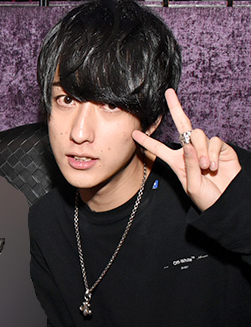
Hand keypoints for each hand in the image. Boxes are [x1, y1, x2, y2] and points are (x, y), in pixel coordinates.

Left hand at [132, 89, 240, 211]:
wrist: (226, 200)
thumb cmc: (206, 197)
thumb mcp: (191, 186)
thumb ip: (188, 166)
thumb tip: (188, 146)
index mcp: (176, 161)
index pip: (159, 149)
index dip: (147, 141)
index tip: (134, 133)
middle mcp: (190, 151)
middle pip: (182, 125)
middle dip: (176, 107)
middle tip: (169, 92)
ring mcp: (205, 148)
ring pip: (198, 136)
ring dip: (201, 151)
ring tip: (206, 168)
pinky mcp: (221, 148)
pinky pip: (215, 142)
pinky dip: (213, 153)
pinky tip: (214, 167)